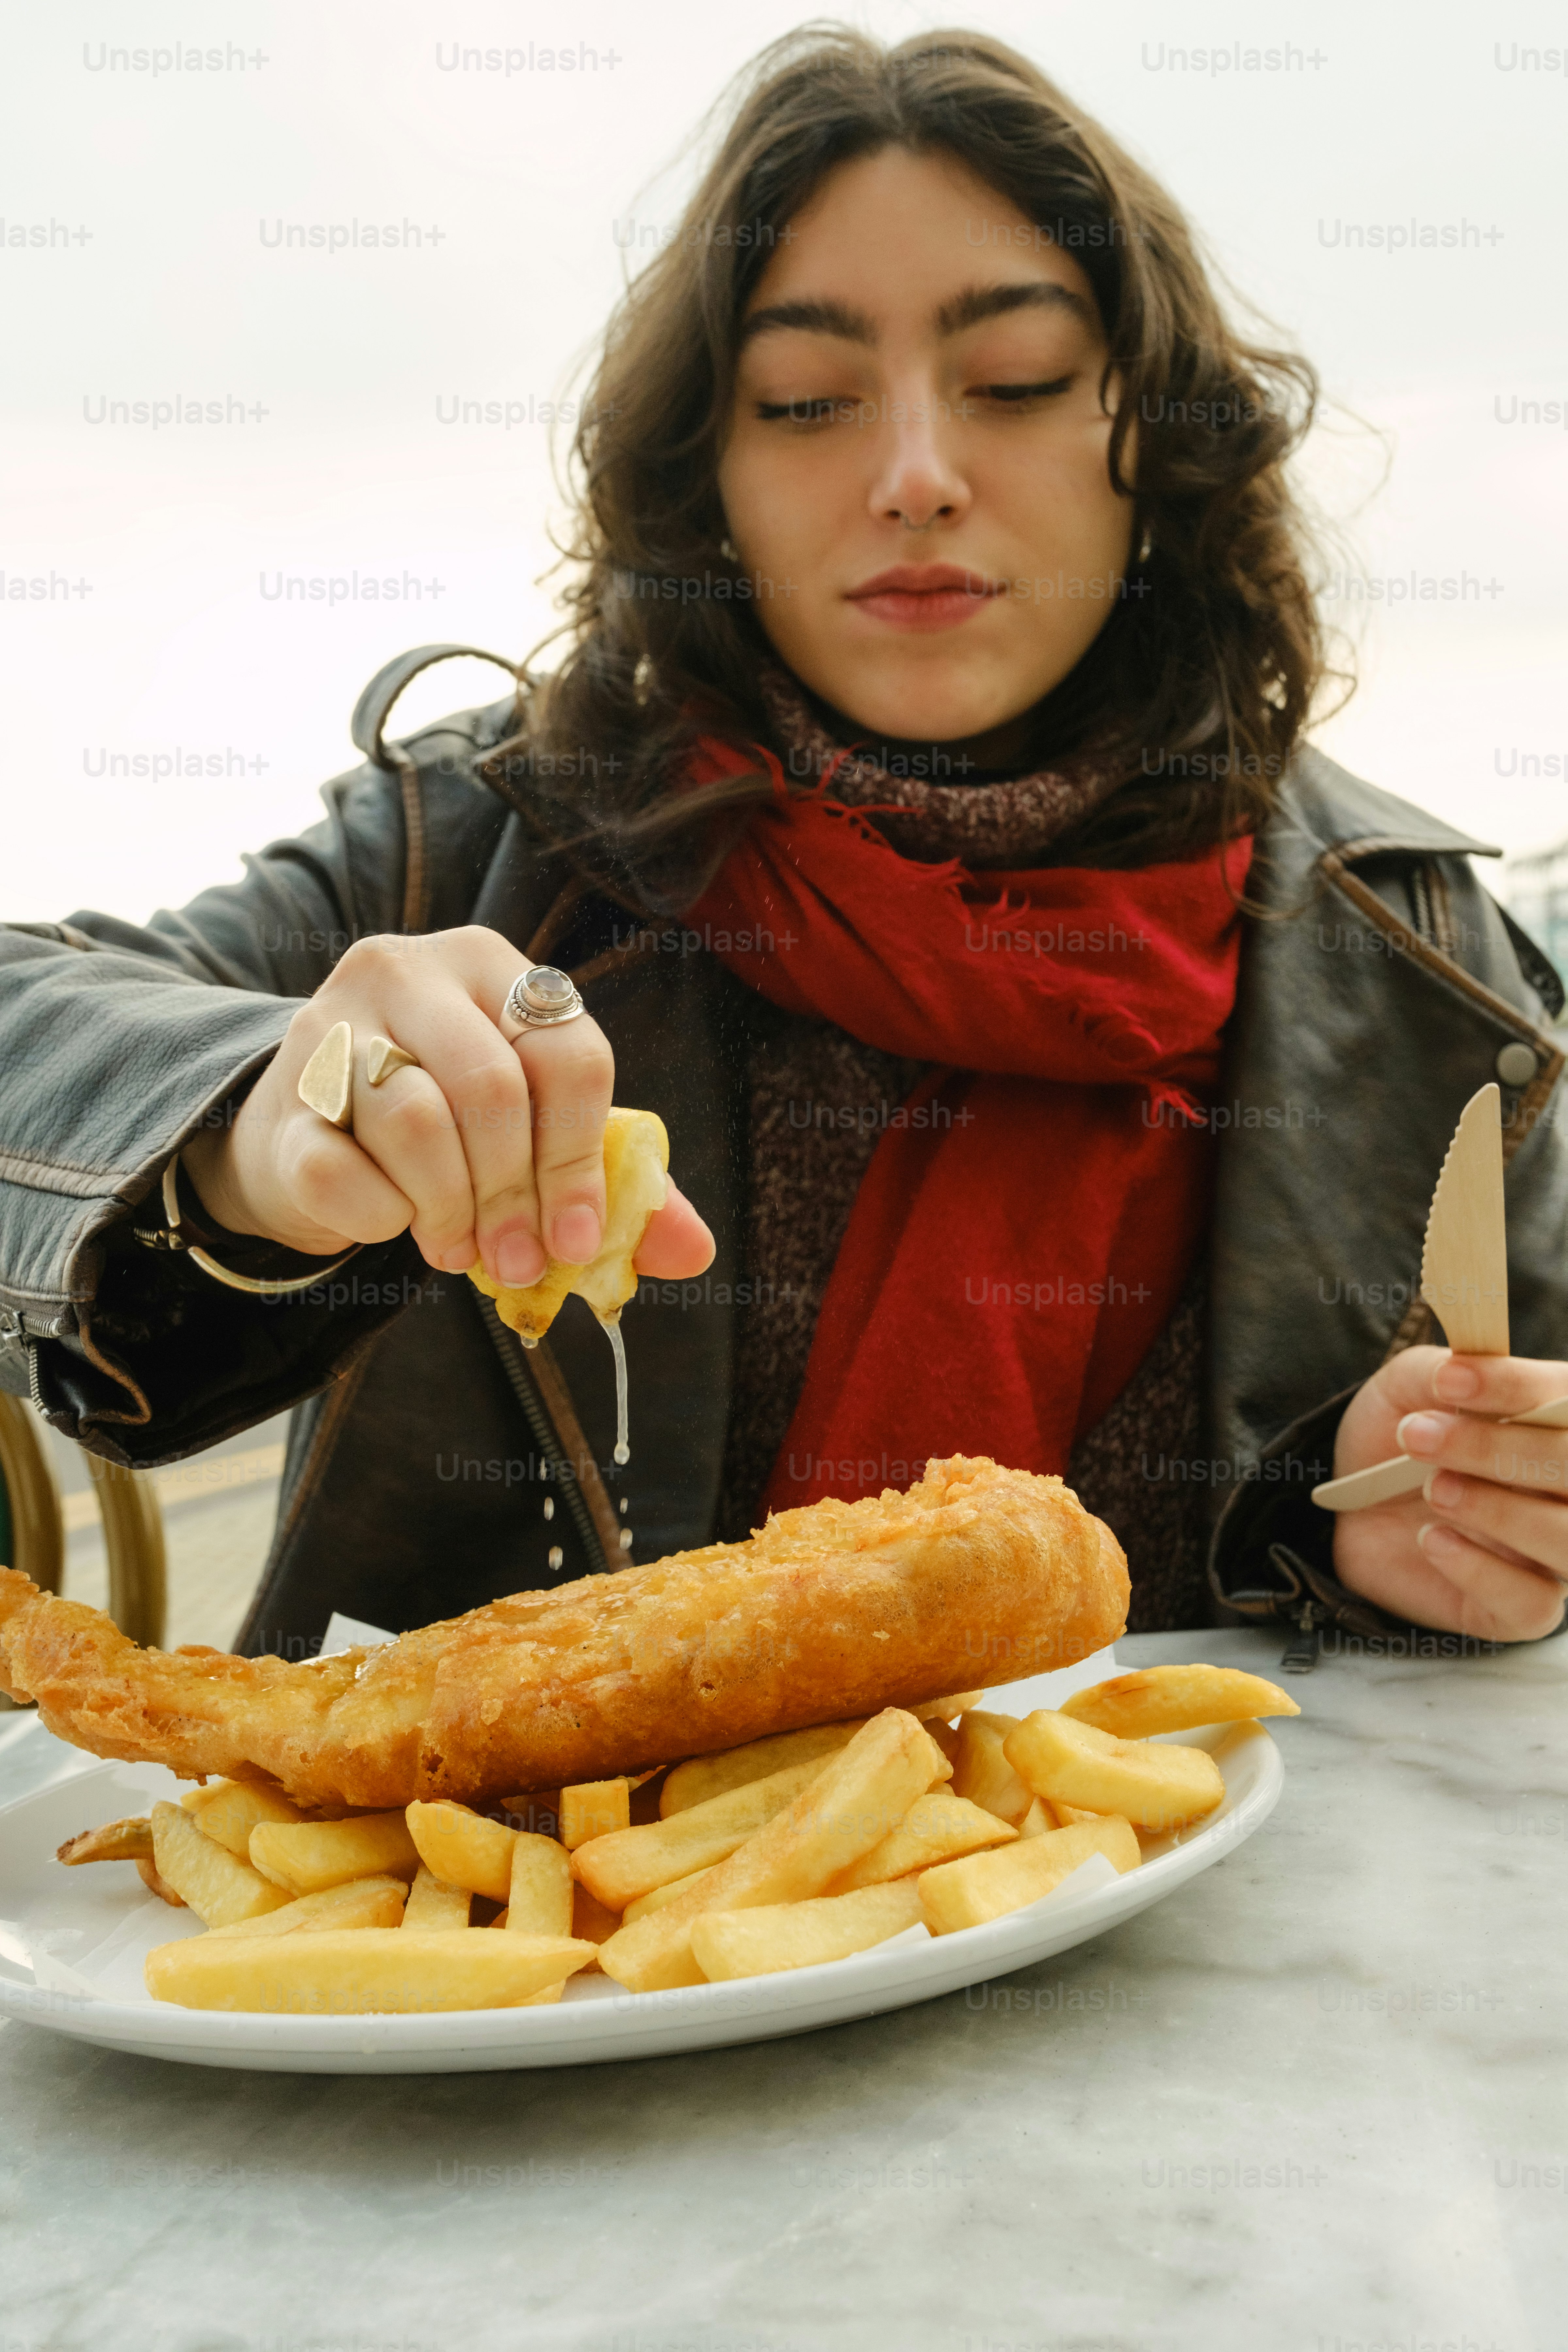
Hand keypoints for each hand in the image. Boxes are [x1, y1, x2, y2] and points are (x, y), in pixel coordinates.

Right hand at [181, 928, 714, 1287]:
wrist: (319, 1135)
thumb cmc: (450, 1128)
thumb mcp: (536, 1136)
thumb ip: (614, 1183)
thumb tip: (694, 1252)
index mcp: (490, 965)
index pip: (567, 1052)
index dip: (581, 1158)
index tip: (577, 1239)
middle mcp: (407, 970)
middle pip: (492, 1088)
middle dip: (515, 1194)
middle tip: (518, 1262)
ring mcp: (331, 1024)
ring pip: (414, 1123)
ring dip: (449, 1209)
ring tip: (459, 1247)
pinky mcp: (282, 1095)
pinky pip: (340, 1169)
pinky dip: (378, 1217)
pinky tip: (393, 1223)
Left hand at [1332, 1344, 1567, 1641]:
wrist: (1352, 1507)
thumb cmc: (1399, 1439)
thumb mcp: (1408, 1388)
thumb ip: (1440, 1371)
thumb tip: (1464, 1366)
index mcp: (1557, 1424)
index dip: (1518, 1387)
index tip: (1448, 1381)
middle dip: (1496, 1449)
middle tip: (1416, 1436)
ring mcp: (1555, 1553)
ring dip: (1497, 1510)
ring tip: (1432, 1488)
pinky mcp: (1525, 1609)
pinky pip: (1535, 1604)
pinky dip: (1480, 1570)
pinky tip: (1433, 1540)